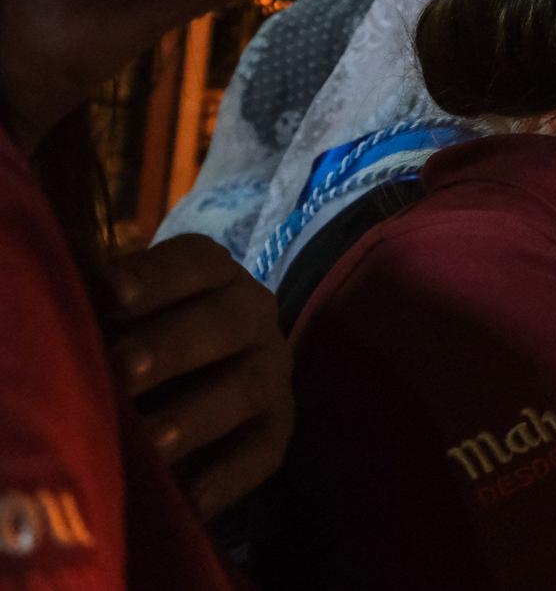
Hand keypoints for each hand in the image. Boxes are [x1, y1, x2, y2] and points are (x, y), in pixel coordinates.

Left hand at [108, 235, 292, 518]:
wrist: (207, 375)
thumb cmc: (145, 337)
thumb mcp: (129, 316)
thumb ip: (108, 315)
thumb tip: (69, 320)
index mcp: (214, 276)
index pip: (194, 263)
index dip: (156, 277)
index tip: (112, 293)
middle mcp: (253, 316)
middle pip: (224, 322)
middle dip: (173, 345)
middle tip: (124, 368)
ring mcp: (271, 372)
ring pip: (246, 387)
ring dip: (198, 414)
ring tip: (153, 442)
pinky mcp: (278, 427)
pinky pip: (262, 452)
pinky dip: (228, 477)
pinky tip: (191, 499)